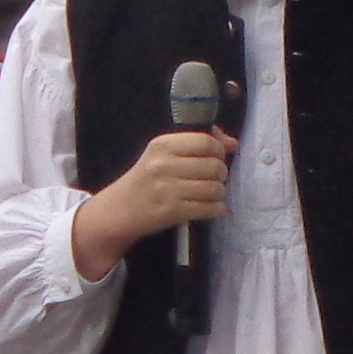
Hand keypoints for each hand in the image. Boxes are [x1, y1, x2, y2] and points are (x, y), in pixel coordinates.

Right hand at [71, 128, 235, 280]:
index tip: (215, 158)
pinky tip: (208, 207)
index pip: (206, 142)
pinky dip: (216, 208)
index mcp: (163, 144)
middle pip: (214, 166)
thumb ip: (198, 142)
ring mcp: (167, 189)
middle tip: (213, 178)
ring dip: (219, 193)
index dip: (219, 151)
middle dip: (221, 174)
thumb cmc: (147, 178)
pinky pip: (210, 208)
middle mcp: (164, 165)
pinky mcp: (171, 211)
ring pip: (215, 188)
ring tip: (210, 193)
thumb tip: (233, 143)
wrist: (119, 209)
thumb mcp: (164, 153)